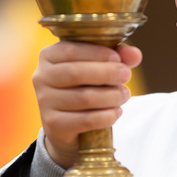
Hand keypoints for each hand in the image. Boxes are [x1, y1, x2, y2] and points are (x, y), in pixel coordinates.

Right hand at [33, 41, 141, 168]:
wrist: (67, 126)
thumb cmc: (84, 86)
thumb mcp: (98, 67)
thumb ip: (117, 57)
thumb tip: (135, 54)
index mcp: (48, 56)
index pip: (70, 50)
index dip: (97, 53)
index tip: (118, 58)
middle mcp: (41, 77)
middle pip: (76, 73)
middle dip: (107, 73)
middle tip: (126, 75)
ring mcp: (44, 101)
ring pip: (84, 97)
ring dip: (111, 96)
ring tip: (124, 95)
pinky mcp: (53, 124)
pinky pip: (85, 120)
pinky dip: (106, 116)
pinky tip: (117, 112)